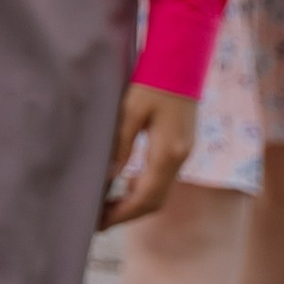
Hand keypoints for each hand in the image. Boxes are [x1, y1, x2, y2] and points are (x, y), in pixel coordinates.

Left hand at [99, 80, 196, 230]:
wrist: (182, 60)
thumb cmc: (153, 79)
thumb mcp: (130, 109)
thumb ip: (120, 145)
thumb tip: (107, 178)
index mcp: (168, 151)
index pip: (146, 196)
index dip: (122, 214)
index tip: (99, 223)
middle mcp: (180, 157)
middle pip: (156, 200)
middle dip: (128, 214)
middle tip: (99, 220)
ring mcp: (184, 153)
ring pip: (161, 191)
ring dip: (135, 203)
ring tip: (107, 205)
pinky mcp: (182, 147)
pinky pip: (162, 178)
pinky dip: (143, 188)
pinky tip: (124, 184)